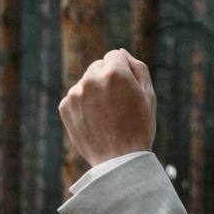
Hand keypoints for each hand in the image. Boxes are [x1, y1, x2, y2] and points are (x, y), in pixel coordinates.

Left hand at [59, 49, 155, 167]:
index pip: (114, 55)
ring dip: (94, 92)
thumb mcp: (149, 96)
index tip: (126, 89)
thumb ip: (138, 68)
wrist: (119, 161)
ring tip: (106, 115)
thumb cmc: (139, 128)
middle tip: (117, 104)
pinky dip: (83, 105)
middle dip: (107, 79)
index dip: (123, 72)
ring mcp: (76, 92)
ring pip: (86, 82)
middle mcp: (92, 78)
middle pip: (98, 66)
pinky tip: (95, 121)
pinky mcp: (65, 106)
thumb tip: (121, 52)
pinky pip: (75, 97)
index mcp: (115, 73)